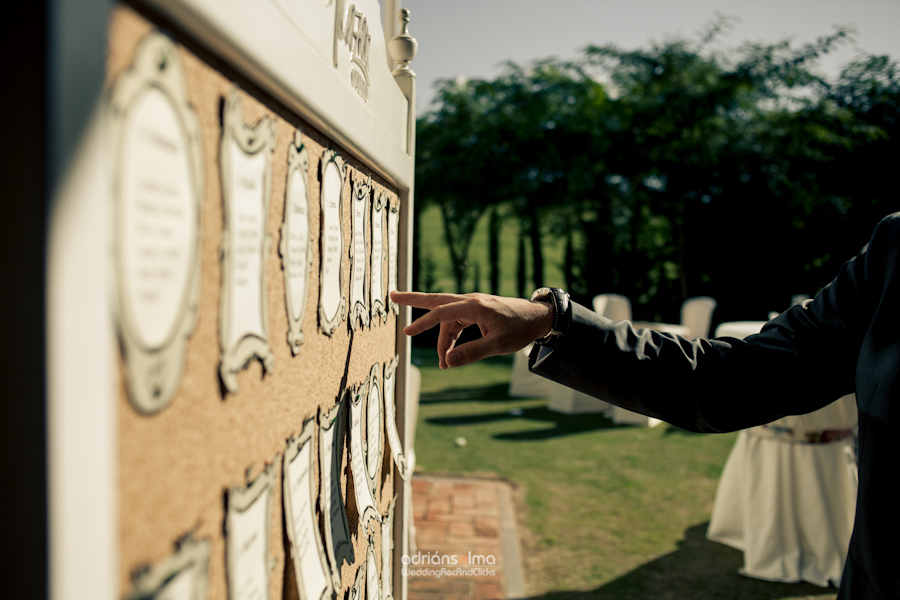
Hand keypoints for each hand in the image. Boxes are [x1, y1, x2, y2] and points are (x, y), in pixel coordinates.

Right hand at [390, 291, 553, 368]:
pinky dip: (452, 335)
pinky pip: (457, 322)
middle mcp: (471, 301)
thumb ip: (472, 353)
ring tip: (443, 363)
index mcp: (474, 306)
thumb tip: (448, 362)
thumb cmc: (520, 329)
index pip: (441, 313)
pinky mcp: (478, 311)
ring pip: (448, 319)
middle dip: (414, 300)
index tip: (407, 333)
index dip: (422, 324)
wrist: (539, 317)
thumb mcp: (498, 345)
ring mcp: (473, 305)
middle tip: (392, 296)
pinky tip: (452, 352)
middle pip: (436, 299)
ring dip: (442, 339)